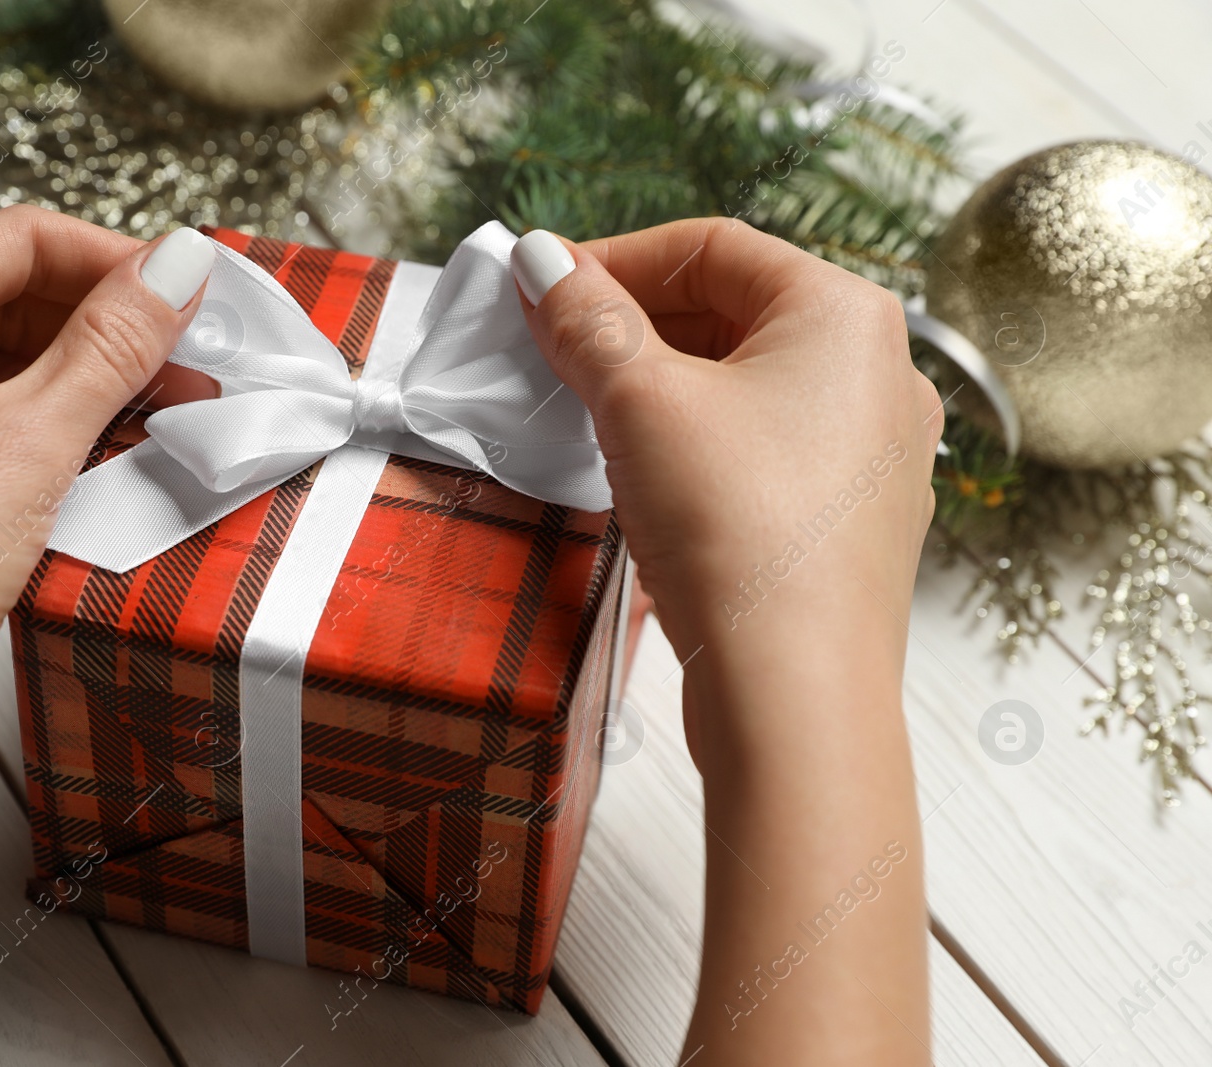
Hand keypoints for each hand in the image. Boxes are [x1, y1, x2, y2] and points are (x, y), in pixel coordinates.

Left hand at [0, 207, 220, 1065]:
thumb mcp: (31, 445)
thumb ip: (113, 346)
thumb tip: (175, 267)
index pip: (17, 240)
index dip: (119, 261)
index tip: (193, 292)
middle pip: (4, 300)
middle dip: (105, 328)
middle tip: (191, 361)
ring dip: (79, 384)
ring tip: (162, 412)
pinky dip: (38, 432)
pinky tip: (100, 458)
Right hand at [510, 219, 938, 1065]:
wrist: (794, 696)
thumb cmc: (733, 531)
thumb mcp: (640, 404)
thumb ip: (587, 319)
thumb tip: (539, 260)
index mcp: (846, 314)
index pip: (713, 246)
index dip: (614, 258)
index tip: (542, 289)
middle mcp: (881, 370)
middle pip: (735, 309)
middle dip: (635, 322)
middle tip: (554, 349)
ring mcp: (876, 449)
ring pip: (749, 381)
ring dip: (663, 382)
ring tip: (591, 410)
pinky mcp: (853, 517)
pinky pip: (769, 444)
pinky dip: (702, 437)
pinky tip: (650, 472)